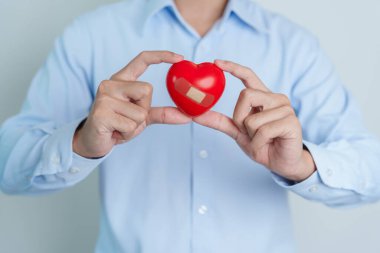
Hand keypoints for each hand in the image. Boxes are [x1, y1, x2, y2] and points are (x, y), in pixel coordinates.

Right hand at [73, 51, 191, 157]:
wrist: (94, 141)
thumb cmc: (118, 125)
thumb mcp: (142, 117)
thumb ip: (162, 113)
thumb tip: (188, 116)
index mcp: (121, 80)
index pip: (142, 59)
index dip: (162, 56)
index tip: (180, 58)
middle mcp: (111, 83)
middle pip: (147, 89)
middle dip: (144, 110)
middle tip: (128, 118)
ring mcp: (104, 97)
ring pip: (140, 111)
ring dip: (135, 126)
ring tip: (120, 126)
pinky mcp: (101, 113)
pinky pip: (130, 125)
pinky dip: (127, 133)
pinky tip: (114, 132)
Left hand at [194, 60, 315, 181]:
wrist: (281, 163)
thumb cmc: (262, 145)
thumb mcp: (237, 132)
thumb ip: (220, 122)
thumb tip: (196, 115)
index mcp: (263, 97)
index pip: (248, 75)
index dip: (233, 67)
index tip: (216, 62)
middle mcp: (276, 98)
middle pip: (245, 95)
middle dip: (239, 118)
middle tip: (248, 132)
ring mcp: (286, 109)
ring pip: (252, 118)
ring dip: (251, 135)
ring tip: (262, 140)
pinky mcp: (291, 122)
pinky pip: (263, 131)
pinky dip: (258, 143)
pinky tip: (268, 145)